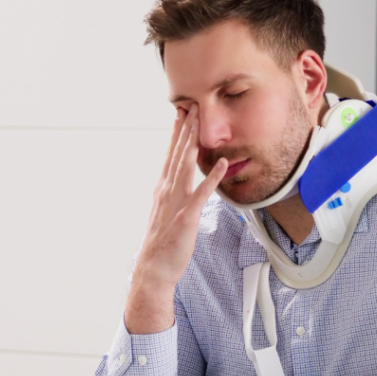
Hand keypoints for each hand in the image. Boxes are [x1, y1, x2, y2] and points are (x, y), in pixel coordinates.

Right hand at [125, 107, 227, 334]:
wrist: (154, 268)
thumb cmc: (161, 245)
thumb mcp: (164, 215)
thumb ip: (171, 197)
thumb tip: (176, 186)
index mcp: (162, 190)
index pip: (170, 157)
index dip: (176, 135)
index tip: (181, 115)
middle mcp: (166, 192)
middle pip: (176, 155)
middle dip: (183, 130)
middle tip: (188, 107)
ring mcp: (176, 202)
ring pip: (185, 166)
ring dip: (192, 143)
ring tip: (198, 123)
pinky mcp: (186, 216)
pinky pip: (201, 193)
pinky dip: (212, 177)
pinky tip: (222, 164)